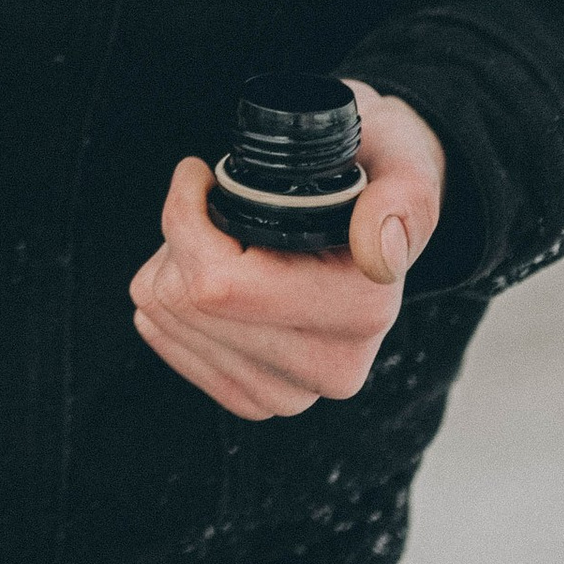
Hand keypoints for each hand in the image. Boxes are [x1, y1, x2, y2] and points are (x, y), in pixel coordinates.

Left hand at [130, 79, 443, 421]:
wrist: (370, 220)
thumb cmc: (373, 175)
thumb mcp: (401, 164)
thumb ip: (400, 200)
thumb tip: (376, 251)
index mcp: (362, 312)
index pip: (219, 284)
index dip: (188, 215)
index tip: (202, 175)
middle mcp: (330, 369)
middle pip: (184, 301)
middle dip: (181, 237)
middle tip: (217, 205)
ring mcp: (288, 393)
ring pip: (164, 317)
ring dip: (173, 264)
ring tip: (223, 238)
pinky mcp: (250, 399)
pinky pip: (162, 336)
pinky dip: (166, 294)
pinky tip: (210, 274)